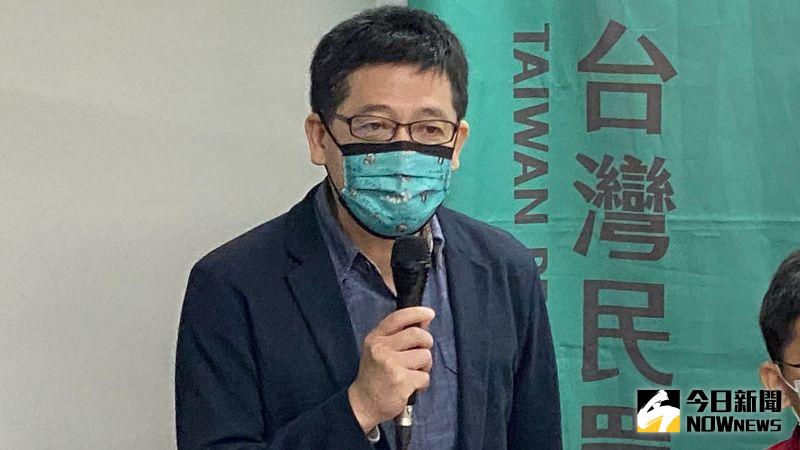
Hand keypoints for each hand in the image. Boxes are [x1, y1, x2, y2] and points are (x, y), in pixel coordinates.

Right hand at [347, 306, 434, 432]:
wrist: (364, 403)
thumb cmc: (375, 374)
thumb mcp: (379, 350)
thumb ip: (399, 335)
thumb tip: (424, 320)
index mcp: (375, 338)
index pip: (398, 318)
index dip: (417, 312)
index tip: (429, 313)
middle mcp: (381, 349)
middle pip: (417, 334)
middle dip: (426, 342)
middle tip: (421, 351)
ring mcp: (391, 365)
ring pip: (425, 355)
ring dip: (425, 366)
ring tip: (412, 372)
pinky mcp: (401, 382)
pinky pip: (425, 376)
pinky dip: (422, 383)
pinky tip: (410, 386)